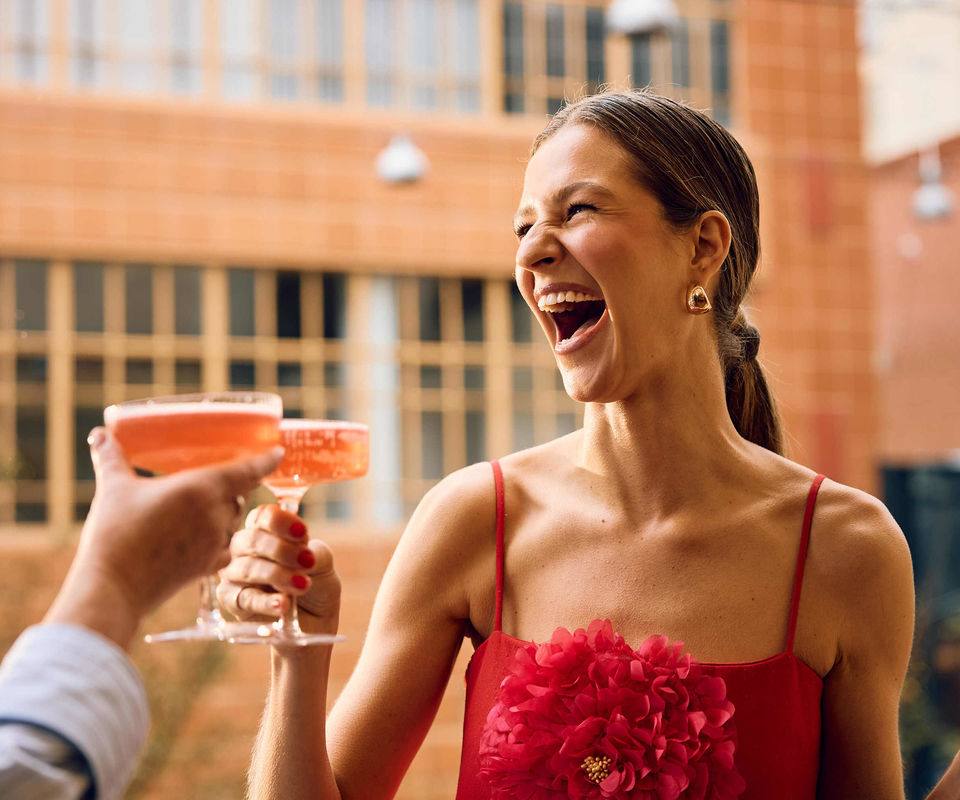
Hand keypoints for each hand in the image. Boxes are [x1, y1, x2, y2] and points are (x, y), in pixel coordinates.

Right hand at [44, 427, 283, 648]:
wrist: (112, 586)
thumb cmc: (115, 533)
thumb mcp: (113, 489)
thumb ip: (111, 458)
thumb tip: (97, 433)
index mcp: (202, 487)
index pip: (247, 470)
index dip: (264, 461)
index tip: (278, 452)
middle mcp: (216, 513)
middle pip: (240, 495)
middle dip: (236, 487)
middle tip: (229, 479)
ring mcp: (215, 542)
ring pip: (234, 522)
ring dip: (227, 514)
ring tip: (209, 509)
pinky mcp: (208, 566)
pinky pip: (227, 549)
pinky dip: (222, 542)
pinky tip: (206, 540)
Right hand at [217, 505, 340, 636]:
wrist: (316, 621)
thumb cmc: (315, 584)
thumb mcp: (322, 563)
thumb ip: (313, 552)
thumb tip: (301, 551)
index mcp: (265, 531)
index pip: (262, 516)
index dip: (280, 521)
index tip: (302, 533)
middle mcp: (245, 549)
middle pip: (251, 539)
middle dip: (281, 549)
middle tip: (306, 562)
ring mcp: (235, 575)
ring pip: (246, 568)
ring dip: (277, 575)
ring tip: (302, 585)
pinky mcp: (232, 602)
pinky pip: (243, 598)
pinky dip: (264, 601)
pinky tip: (282, 604)